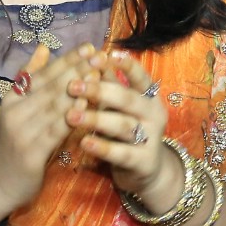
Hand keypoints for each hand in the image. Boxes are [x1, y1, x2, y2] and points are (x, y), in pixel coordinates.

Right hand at [0, 44, 97, 220]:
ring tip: (98, 74)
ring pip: (54, 105)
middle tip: (100, 55)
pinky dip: (71, 117)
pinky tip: (86, 106)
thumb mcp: (16, 109)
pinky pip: (55, 131)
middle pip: (50, 86)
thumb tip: (43, 48)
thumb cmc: (12, 146)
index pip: (42, 73)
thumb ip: (30, 80)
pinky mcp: (31, 152)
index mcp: (12, 98)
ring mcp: (22, 132)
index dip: (66, 60)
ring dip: (78, 88)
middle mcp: (15, 111)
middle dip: (77, 68)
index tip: (89, 47)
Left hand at [69, 51, 177, 208]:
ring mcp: (150, 139)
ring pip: (123, 126)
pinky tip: (84, 142)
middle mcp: (153, 114)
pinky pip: (122, 153)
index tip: (100, 56)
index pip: (141, 76)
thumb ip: (109, 83)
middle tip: (73, 86)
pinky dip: (103, 147)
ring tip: (72, 116)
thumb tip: (91, 55)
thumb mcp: (119, 105)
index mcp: (149, 96)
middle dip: (100, 91)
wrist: (147, 169)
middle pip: (128, 99)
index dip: (123, 66)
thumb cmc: (126, 128)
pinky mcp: (143, 162)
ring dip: (97, 119)